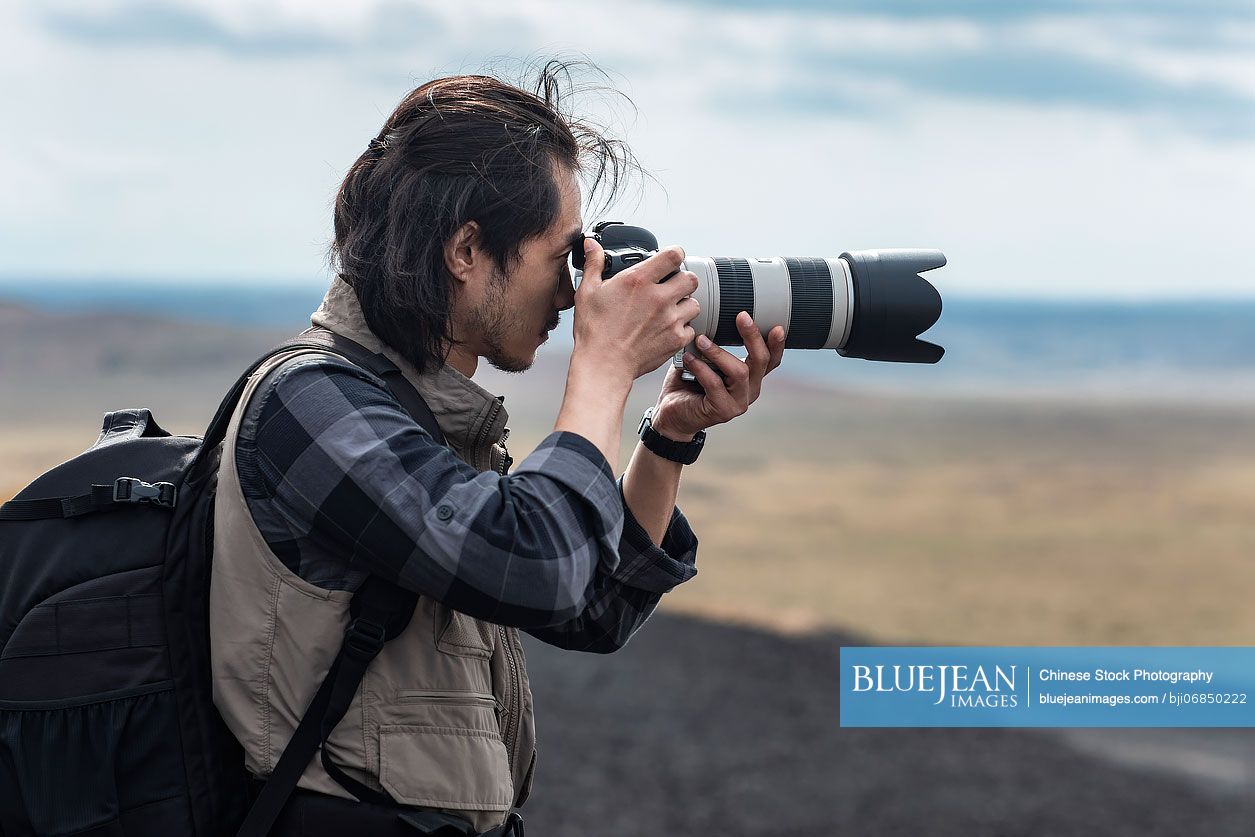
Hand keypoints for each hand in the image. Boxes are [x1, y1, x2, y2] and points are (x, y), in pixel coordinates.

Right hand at [570, 237, 699, 385]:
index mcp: (639, 280)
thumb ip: (594, 264)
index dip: (675, 254)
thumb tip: (592, 246)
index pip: (674, 255)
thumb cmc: (594, 331)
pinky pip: (691, 329)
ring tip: (671, 309)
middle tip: (671, 287)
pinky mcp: (675, 339)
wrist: (603, 365)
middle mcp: (659, 297)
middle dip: (682, 280)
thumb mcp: (588, 292)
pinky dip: (683, 329)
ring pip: (694, 303)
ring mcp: (670, 319)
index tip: (670, 259)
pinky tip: (668, 329)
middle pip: (691, 278)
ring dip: (685, 304)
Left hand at [649, 312, 785, 441]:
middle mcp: (750, 390)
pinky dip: (701, 368)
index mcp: (750, 378)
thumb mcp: (705, 360)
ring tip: (700, 340)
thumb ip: (714, 344)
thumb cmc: (688, 384)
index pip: (771, 360)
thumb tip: (710, 315)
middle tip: (742, 316)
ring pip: (739, 372)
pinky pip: (715, 384)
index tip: (776, 326)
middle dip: (753, 337)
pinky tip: (688, 359)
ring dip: (719, 352)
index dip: (777, 344)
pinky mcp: (723, 411)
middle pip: (761, 361)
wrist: (672, 415)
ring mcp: (738, 403)